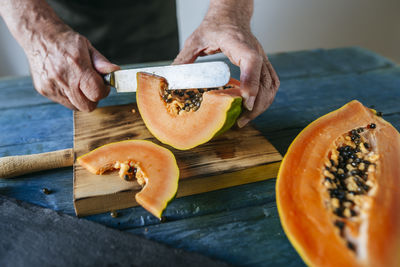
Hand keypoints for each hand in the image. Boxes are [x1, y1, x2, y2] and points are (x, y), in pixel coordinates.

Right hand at [0, 0, 119, 110]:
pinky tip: (66, 82)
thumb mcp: (87, 47)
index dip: (103, 91)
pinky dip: (69, 95)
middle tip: (92, 87)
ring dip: (81, 98)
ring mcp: (52, 86)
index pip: (96, 93)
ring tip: (77, 82)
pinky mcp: (44, 90)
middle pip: (87, 106)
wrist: (39, 36)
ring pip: (75, 106)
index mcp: (77, 66)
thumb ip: (102, 62)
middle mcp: (63, 78)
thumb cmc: (65, 41)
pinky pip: (63, 102)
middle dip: (93, 99)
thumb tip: (115, 72)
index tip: (103, 85)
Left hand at [173, 0, 279, 126]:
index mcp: (238, 43)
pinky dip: (265, 97)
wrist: (231, 14)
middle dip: (256, 104)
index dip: (250, 82)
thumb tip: (172, 78)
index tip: (245, 101)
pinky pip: (271, 83)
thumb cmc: (216, 25)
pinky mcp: (263, 64)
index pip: (251, 61)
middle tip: (241, 121)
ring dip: (262, 104)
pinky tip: (253, 107)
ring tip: (246, 118)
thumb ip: (184, 58)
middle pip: (265, 81)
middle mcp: (255, 51)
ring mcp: (262, 58)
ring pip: (271, 85)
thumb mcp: (195, 39)